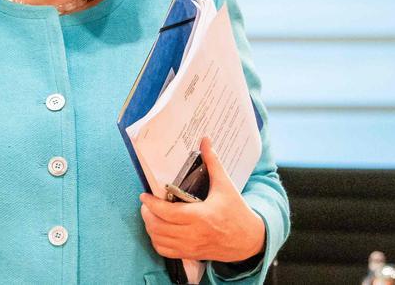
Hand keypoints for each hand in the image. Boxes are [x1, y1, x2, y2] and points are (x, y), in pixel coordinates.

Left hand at [139, 137, 265, 262]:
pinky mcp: (190, 254)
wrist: (249, 239)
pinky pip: (165, 251)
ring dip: (150, 228)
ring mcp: (190, 246)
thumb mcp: (226, 185)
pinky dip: (157, 241)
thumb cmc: (237, 211)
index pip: (167, 213)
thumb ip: (213, 162)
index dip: (151, 204)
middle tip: (146, 204)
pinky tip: (159, 230)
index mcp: (200, 216)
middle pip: (158, 227)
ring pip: (158, 241)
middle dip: (147, 215)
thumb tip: (205, 140)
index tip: (144, 196)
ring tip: (151, 215)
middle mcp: (193, 234)